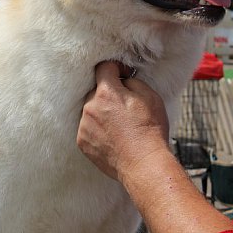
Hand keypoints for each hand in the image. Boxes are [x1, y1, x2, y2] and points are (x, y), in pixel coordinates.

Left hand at [77, 61, 169, 183]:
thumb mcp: (150, 96)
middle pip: (96, 91)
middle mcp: (90, 107)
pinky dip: (97, 130)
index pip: (104, 68)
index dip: (116, 69)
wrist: (144, 163)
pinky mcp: (82, 142)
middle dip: (109, 94)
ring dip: (101, 113)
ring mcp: (84, 125)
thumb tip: (123, 79)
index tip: (123, 75)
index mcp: (106, 92)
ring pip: (90, 110)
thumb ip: (132, 82)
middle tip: (125, 107)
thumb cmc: (150, 130)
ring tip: (120, 125)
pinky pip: (87, 128)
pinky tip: (113, 137)